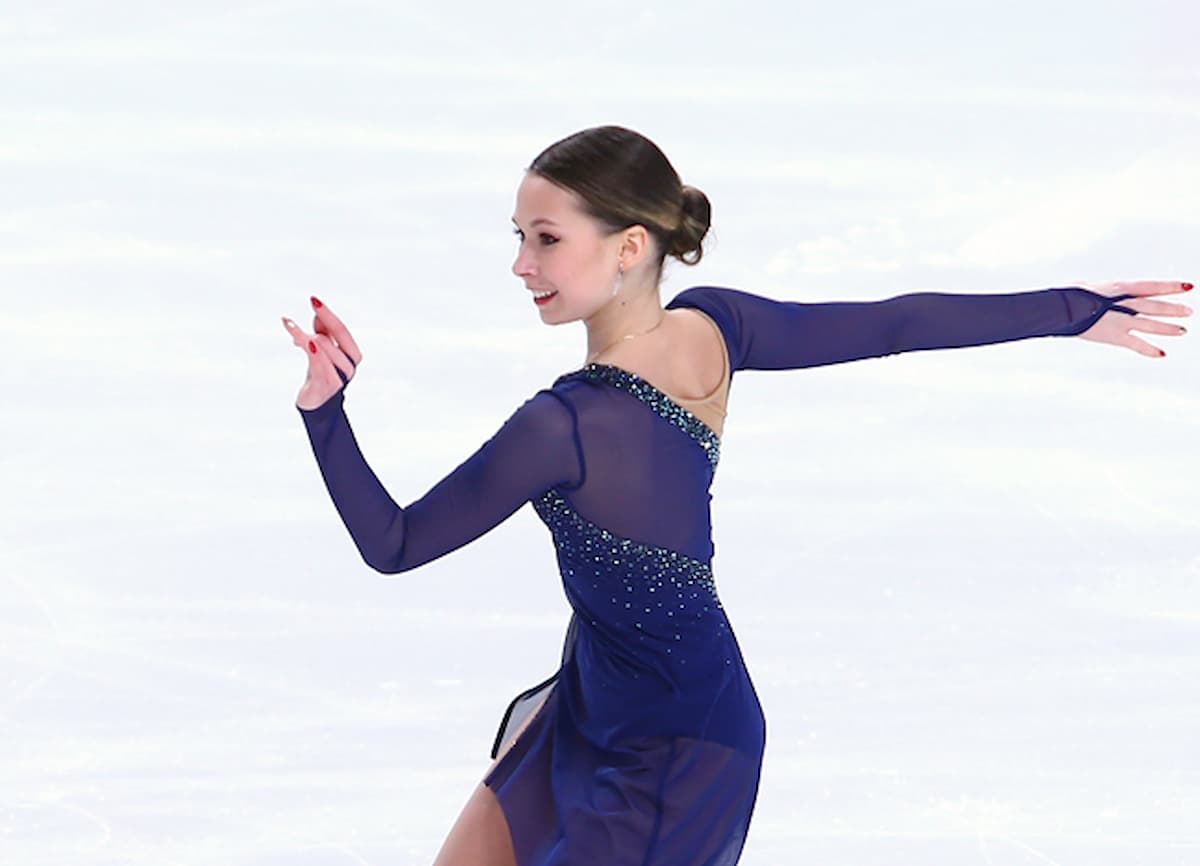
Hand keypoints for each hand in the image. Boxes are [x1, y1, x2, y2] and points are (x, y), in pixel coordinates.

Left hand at [281, 296, 362, 409]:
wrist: (315, 403)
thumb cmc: (320, 374)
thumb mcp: (323, 350)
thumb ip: (324, 332)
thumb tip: (319, 312)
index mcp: (352, 355)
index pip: (342, 331)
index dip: (329, 314)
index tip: (314, 300)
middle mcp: (349, 366)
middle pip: (337, 335)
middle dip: (324, 317)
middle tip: (310, 304)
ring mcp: (339, 377)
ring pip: (322, 346)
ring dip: (305, 335)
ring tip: (290, 328)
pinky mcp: (325, 385)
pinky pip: (316, 362)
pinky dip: (309, 349)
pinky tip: (298, 340)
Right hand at [1074, 279, 1192, 357]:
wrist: (1056, 310)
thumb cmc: (1068, 295)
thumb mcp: (1088, 287)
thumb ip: (1104, 292)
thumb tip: (1105, 292)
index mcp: (1117, 288)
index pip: (1150, 286)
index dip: (1170, 286)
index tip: (1188, 287)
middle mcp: (1122, 303)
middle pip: (1153, 306)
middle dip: (1172, 309)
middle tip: (1189, 311)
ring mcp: (1118, 320)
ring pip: (1149, 324)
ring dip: (1167, 328)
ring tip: (1183, 331)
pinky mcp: (1112, 336)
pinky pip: (1135, 344)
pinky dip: (1149, 349)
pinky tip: (1162, 354)